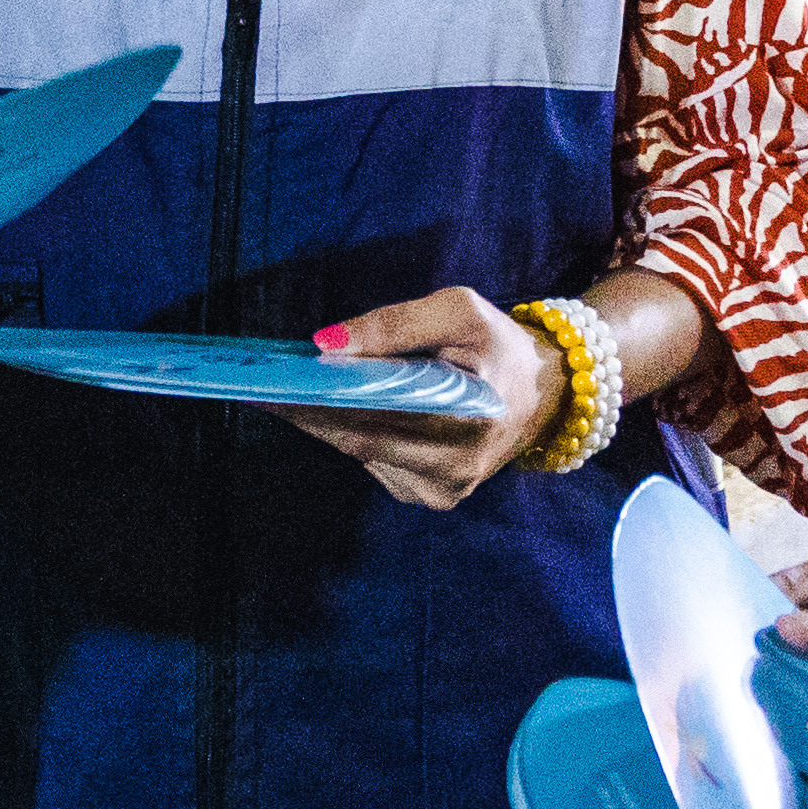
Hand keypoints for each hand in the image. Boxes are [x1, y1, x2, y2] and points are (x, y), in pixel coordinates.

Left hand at [278, 288, 556, 508]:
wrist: (544, 393)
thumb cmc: (497, 345)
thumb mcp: (460, 311)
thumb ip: (395, 324)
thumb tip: (325, 344)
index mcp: (468, 423)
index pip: (374, 418)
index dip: (318, 403)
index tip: (272, 385)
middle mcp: (454, 471)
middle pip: (358, 441)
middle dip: (310, 411)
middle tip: (263, 385)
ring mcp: (442, 491)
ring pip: (362, 454)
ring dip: (324, 422)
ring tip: (286, 391)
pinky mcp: (433, 497)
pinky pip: (376, 463)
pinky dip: (349, 434)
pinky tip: (328, 410)